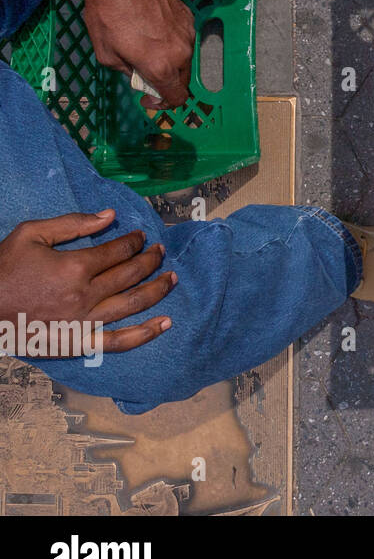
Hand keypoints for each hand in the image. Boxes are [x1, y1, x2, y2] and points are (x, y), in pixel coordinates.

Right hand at [0, 210, 174, 353]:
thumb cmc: (3, 268)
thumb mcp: (31, 234)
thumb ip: (73, 223)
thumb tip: (110, 215)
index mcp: (74, 267)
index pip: (118, 251)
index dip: (134, 241)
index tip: (140, 237)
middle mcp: (85, 295)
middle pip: (131, 275)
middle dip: (150, 260)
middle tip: (160, 252)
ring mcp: (84, 321)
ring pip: (133, 304)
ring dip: (158, 289)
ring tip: (172, 278)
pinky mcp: (79, 343)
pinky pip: (119, 341)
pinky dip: (145, 333)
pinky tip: (166, 323)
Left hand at [81, 0, 193, 109]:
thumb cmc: (106, 16)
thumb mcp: (106, 55)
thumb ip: (127, 72)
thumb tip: (139, 73)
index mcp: (161, 67)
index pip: (176, 98)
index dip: (163, 104)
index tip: (148, 98)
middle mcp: (181, 53)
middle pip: (182, 79)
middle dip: (166, 81)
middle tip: (146, 72)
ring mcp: (187, 33)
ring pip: (184, 57)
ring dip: (170, 60)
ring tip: (149, 46)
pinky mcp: (188, 15)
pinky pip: (184, 36)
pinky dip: (172, 40)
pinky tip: (153, 28)